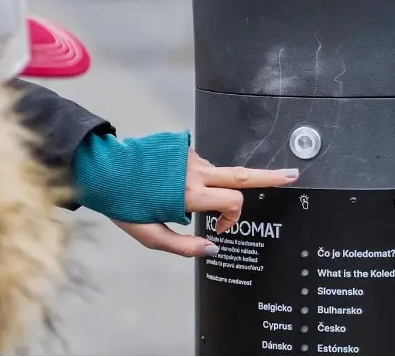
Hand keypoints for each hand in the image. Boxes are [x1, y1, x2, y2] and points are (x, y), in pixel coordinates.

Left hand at [113, 150, 297, 257]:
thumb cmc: (124, 204)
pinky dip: (196, 177)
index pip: (232, 201)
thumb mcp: (150, 235)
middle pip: (241, 174)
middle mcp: (194, 171)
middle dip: (270, 176)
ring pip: (216, 173)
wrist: (102, 168)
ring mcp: (189, 156)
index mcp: (189, 194)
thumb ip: (184, 246)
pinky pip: (199, 164)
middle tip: (293, 175)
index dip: (231, 219)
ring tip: (177, 196)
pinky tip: (171, 183)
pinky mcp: (181, 147)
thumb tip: (214, 248)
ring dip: (213, 187)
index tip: (217, 230)